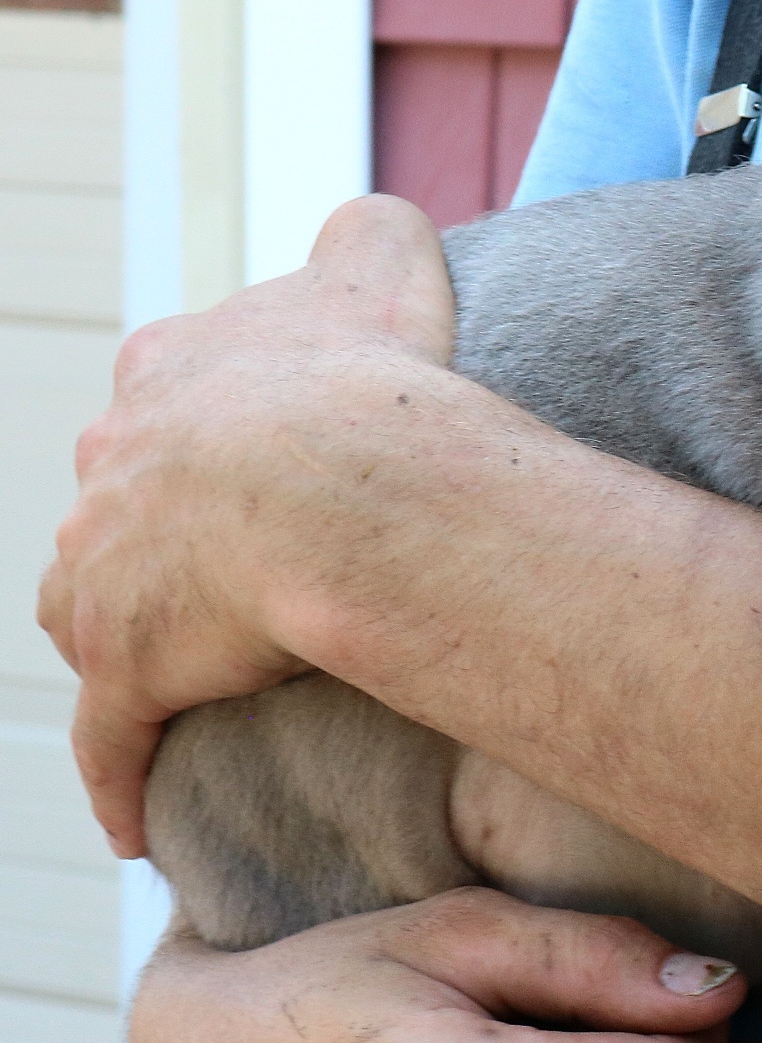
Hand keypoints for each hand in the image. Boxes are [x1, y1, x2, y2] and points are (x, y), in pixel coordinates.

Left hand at [38, 196, 456, 854]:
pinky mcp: (124, 670)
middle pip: (123, 509)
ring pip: (101, 615)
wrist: (337, 479)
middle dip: (160, 538)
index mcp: (169, 378)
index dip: (217, 438)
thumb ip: (367, 233)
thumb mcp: (380, 264)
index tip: (259, 472)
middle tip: (235, 578)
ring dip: (134, 645)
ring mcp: (107, 573)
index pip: (169, 404)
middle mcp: (113, 469)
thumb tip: (377, 219)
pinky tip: (135, 822)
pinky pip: (111, 741)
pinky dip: (120, 780)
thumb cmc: (368, 377)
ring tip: (190, 679)